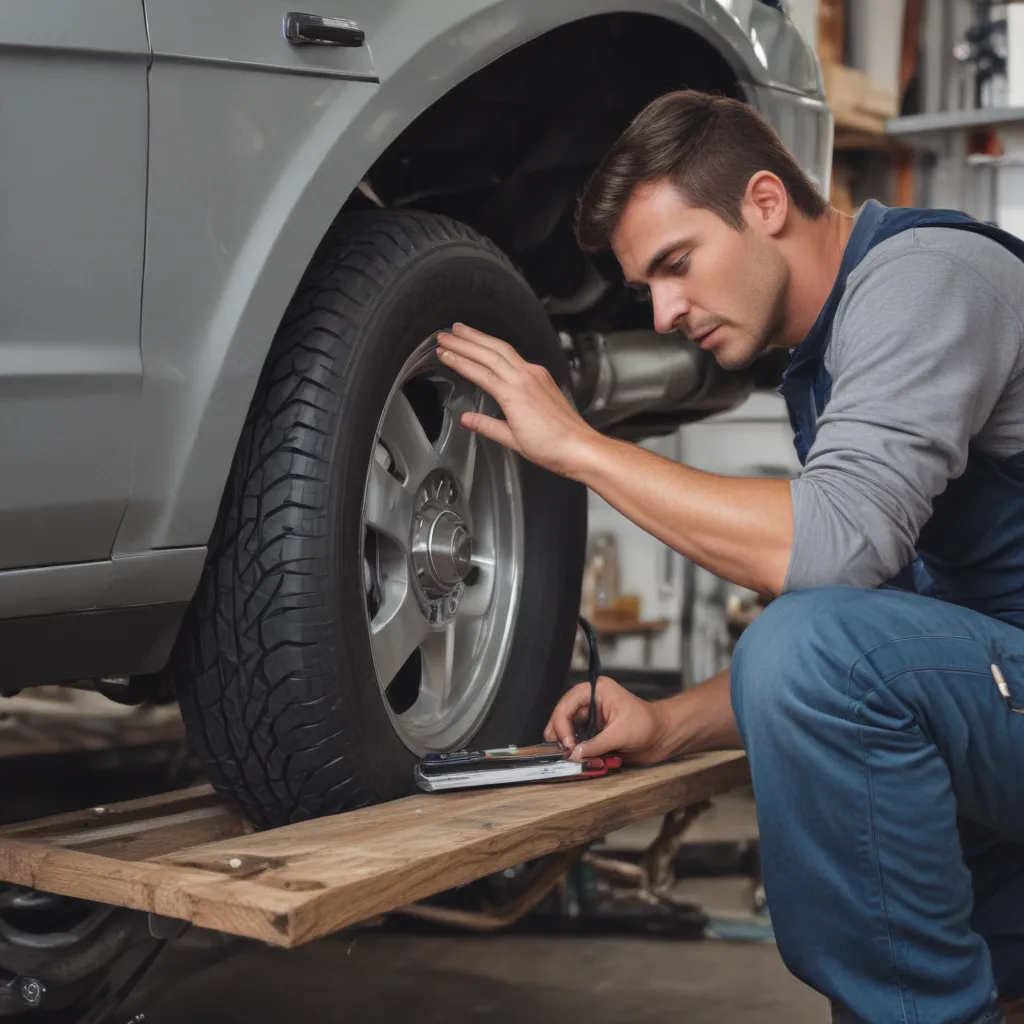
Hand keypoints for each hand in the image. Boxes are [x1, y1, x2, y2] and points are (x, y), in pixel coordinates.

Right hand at [435, 323, 596, 477]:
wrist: (579, 446)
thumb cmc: (551, 446)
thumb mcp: (512, 440)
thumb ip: (486, 426)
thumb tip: (466, 419)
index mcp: (513, 394)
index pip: (479, 371)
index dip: (458, 361)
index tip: (442, 354)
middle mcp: (525, 378)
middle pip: (489, 352)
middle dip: (465, 341)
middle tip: (445, 335)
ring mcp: (535, 374)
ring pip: (503, 349)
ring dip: (481, 338)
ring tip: (462, 331)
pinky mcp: (543, 377)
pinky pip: (517, 356)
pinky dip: (499, 347)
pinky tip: (492, 346)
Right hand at [543, 676, 670, 764]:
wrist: (664, 736)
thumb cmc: (648, 725)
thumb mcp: (621, 734)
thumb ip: (596, 745)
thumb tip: (575, 754)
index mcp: (597, 691)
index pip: (568, 704)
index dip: (562, 724)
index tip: (567, 743)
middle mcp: (591, 702)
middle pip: (564, 715)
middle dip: (561, 734)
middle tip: (562, 750)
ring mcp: (593, 717)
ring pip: (569, 729)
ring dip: (569, 744)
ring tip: (570, 755)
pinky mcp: (596, 732)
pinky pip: (580, 740)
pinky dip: (579, 751)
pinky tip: (580, 757)